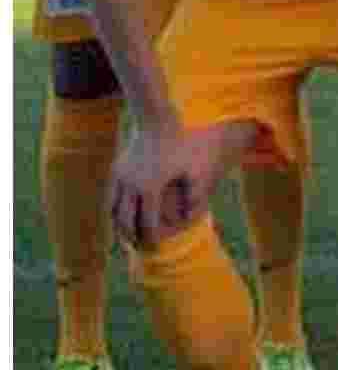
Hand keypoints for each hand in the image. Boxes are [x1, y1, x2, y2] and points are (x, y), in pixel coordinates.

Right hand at [107, 121, 215, 249]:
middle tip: (137, 249)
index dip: (151, 237)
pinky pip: (111, 195)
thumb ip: (195, 195)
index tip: (155, 248)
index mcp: (150, 187)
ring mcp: (120, 176)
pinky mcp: (116, 168)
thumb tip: (192, 218)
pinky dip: (114, 210)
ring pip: (113, 209)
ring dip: (118, 225)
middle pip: (125, 219)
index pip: (147, 221)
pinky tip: (120, 217)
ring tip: (125, 238)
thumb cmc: (181, 145)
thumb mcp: (194, 170)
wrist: (156, 120)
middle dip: (130, 236)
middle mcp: (131, 184)